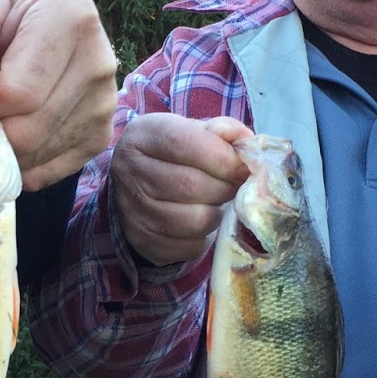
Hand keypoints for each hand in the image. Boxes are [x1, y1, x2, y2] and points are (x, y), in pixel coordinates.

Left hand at [0, 0, 116, 191]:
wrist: (38, 27)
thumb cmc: (3, 16)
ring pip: (36, 154)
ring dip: (3, 147)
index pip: (18, 93)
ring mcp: (104, 103)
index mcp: (72, 16)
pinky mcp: (100, 136)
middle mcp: (100, 61)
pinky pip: (48, 172)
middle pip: (28, 131)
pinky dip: (21, 162)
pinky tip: (16, 128)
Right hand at [110, 114, 253, 266]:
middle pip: (190, 185)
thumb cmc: (172, 154)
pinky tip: (202, 219)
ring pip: (194, 220)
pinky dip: (205, 236)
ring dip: (218, 213)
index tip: (243, 166)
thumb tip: (247, 142)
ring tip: (219, 202)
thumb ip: (220, 132)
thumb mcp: (191, 131)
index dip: (221, 157)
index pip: (183, 144)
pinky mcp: (143, 241)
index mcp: (141, 136)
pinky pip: (189, 246)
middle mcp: (129, 172)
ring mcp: (132, 210)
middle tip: (237, 186)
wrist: (137, 184)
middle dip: (225, 187)